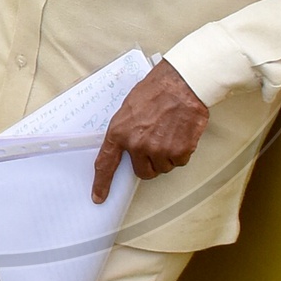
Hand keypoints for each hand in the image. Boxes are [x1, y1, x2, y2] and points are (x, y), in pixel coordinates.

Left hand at [92, 61, 209, 203]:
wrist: (181, 84)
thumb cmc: (155, 90)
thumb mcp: (129, 108)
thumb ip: (126, 131)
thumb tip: (127, 147)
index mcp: (119, 132)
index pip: (106, 164)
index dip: (102, 183)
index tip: (99, 197)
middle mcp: (137, 145)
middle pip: (142, 172)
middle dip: (148, 162)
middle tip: (156, 143)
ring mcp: (158, 150)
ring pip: (162, 168)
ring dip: (166, 156)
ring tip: (169, 132)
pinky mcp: (179, 152)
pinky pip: (179, 162)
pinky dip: (181, 152)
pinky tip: (180, 133)